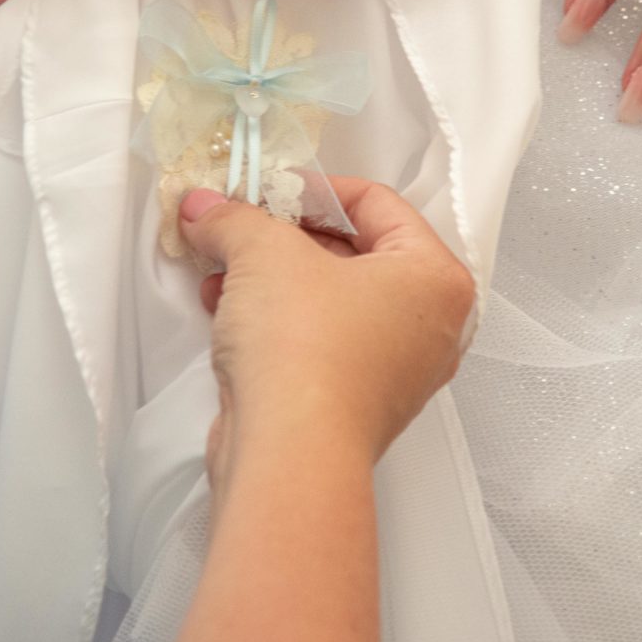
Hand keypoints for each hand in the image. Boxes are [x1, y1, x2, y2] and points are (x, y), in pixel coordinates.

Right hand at [176, 178, 474, 477]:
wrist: (289, 453)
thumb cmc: (305, 346)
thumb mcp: (264, 253)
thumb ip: (236, 219)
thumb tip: (205, 207)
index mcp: (436, 278)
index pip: (378, 204)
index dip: (314, 187)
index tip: (266, 188)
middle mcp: (430, 325)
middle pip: (354, 251)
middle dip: (285, 235)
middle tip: (239, 222)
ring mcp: (396, 370)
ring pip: (331, 299)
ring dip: (272, 277)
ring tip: (221, 265)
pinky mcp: (356, 403)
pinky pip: (319, 341)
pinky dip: (277, 320)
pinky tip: (224, 307)